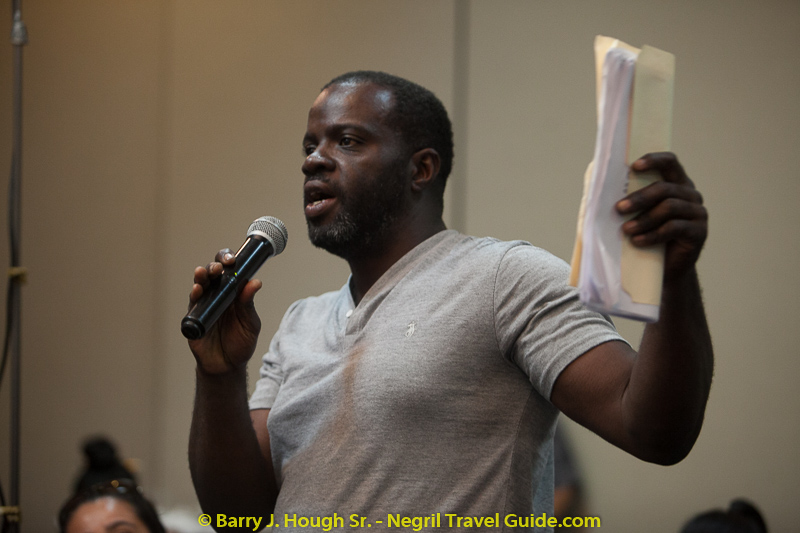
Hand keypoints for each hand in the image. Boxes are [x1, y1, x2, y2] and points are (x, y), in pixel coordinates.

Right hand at [188, 249, 261, 374]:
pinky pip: (193, 304)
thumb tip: (255, 282)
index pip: (229, 270)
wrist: (227, 366)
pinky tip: (197, 290)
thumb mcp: (250, 323)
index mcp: (232, 292)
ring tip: (204, 272)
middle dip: (214, 266)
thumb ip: (249, 304)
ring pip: (200, 285)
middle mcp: (217, 295)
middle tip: (220, 266)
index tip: (233, 260)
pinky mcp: (194, 318)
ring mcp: (204, 305)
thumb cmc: (240, 342)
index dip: (228, 261)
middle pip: (212, 274)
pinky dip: (194, 295)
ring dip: (202, 277)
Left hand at [615, 152, 707, 279]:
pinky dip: (653, 235)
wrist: (666, 269)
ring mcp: (697, 213)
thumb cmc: (646, 237)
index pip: (670, 162)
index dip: (653, 160)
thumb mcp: (636, 215)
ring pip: (669, 207)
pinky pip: (674, 228)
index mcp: (676, 183)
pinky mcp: (699, 232)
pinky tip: (637, 242)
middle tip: (619, 208)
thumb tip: (597, 183)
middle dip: (639, 197)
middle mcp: (690, 195)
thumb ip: (627, 199)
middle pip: (665, 188)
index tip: (633, 166)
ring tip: (626, 230)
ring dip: (644, 219)